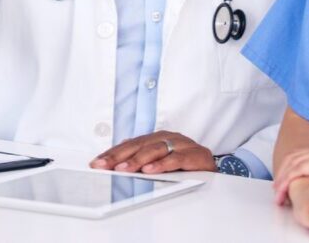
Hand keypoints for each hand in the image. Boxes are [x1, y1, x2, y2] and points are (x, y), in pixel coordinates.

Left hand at [89, 131, 214, 173]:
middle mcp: (166, 137)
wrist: (213, 166)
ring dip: (137, 160)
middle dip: (118, 156)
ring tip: (123, 169)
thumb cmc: (184, 161)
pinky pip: (176, 159)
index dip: (112, 153)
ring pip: (155, 150)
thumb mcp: (160, 158)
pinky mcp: (194, 155)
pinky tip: (149, 170)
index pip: (129, 145)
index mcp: (156, 138)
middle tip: (103, 165)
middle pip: (138, 145)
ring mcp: (181, 144)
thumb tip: (119, 152)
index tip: (96, 163)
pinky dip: (162, 164)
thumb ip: (142, 154)